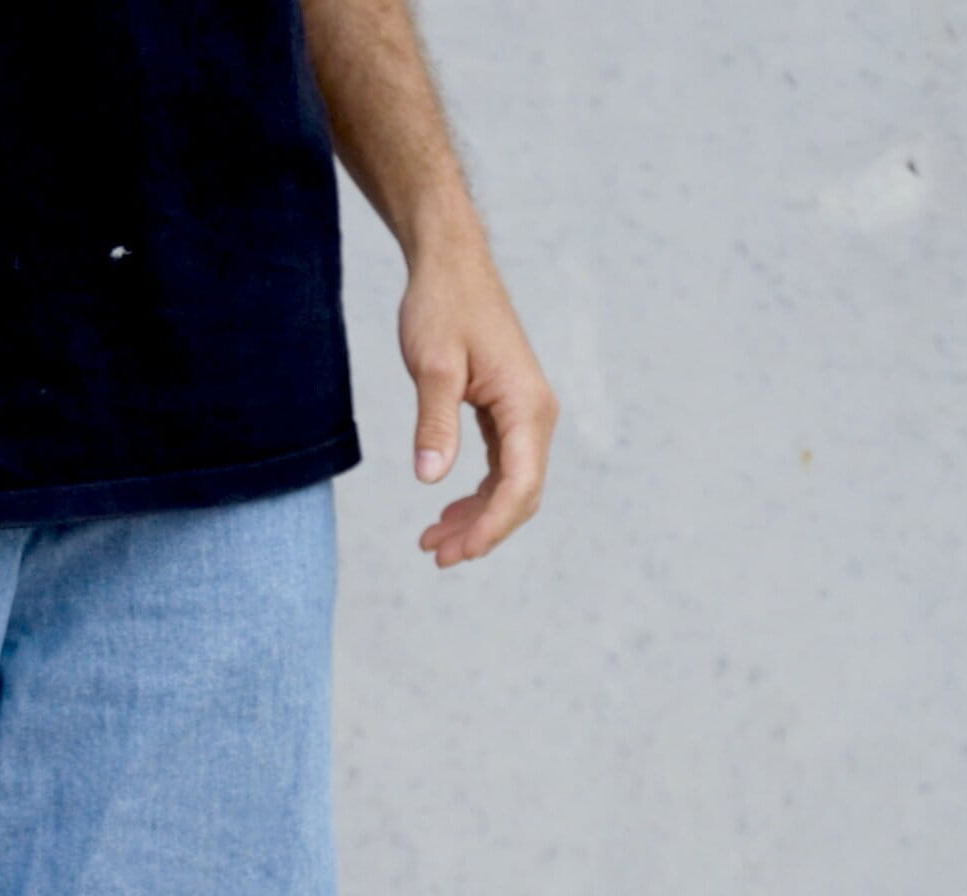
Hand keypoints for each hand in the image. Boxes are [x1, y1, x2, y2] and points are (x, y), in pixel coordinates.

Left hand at [401, 241, 559, 566]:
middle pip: (521, 493)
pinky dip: (477, 493)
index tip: (456, 552)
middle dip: (483, 531)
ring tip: (433, 541)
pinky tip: (447, 509)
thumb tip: (430, 478)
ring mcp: (524, 413)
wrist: (451, 268)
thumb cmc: (442, 309)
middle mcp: (535, 413)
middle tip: (435, 555)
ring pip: (512, 483)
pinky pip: (502, 465)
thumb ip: (433, 423)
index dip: (491, 526)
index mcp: (526, 405)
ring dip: (478, 517)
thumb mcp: (432, 366)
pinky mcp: (507, 410)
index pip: (519, 484)